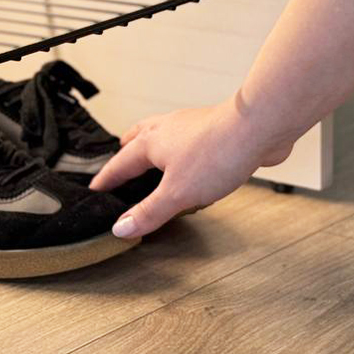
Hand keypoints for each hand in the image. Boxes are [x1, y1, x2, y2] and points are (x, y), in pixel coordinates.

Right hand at [90, 94, 295, 237]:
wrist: (258, 127)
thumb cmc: (217, 153)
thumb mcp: (176, 194)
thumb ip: (149, 212)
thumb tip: (120, 227)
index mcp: (150, 143)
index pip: (119, 164)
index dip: (106, 178)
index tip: (95, 187)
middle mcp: (166, 129)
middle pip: (137, 137)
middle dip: (126, 150)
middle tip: (119, 159)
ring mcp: (190, 125)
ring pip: (162, 133)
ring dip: (153, 144)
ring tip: (153, 156)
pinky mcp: (213, 129)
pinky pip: (188, 136)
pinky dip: (180, 145)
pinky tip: (192, 158)